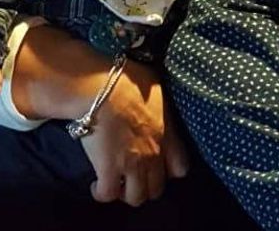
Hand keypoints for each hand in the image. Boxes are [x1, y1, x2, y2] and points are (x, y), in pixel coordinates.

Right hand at [79, 62, 189, 206]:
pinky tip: (97, 185)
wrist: (103, 89)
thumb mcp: (157, 89)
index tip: (159, 166)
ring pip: (136, 197)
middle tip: (133, 177)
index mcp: (168, 136)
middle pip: (157, 188)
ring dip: (126, 193)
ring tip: (117, 183)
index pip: (181, 168)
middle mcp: (154, 155)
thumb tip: (158, 97)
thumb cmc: (129, 81)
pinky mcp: (109, 171)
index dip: (170, 171)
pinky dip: (102, 193)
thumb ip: (162, 104)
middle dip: (146, 185)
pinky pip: (108, 194)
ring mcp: (133, 166)